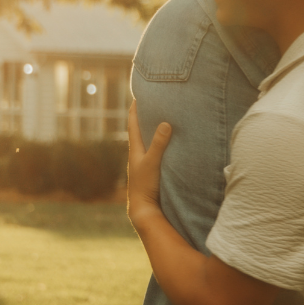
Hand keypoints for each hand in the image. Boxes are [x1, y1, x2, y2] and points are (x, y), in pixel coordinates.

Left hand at [127, 100, 171, 232]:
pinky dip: (160, 144)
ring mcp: (145, 163)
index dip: (135, 109)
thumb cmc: (145, 185)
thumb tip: (165, 123)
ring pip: (148, 142)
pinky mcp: (152, 172)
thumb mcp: (152, 162)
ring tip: (164, 119)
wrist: (143, 209)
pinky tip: (170, 145)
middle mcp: (138, 154)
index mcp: (135, 149)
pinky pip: (156, 152)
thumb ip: (158, 144)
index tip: (139, 94)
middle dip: (146, 116)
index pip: (133, 123)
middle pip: (140, 130)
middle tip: (154, 102)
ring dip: (154, 130)